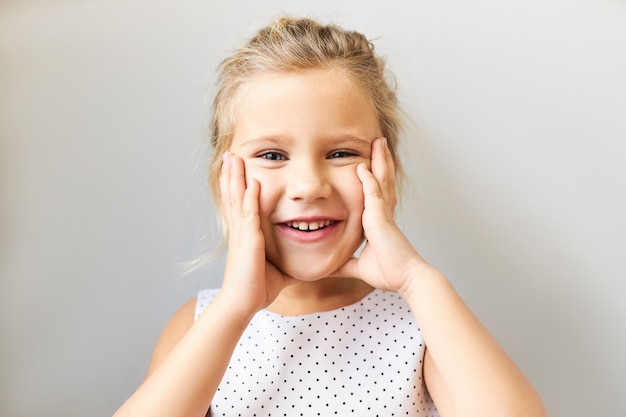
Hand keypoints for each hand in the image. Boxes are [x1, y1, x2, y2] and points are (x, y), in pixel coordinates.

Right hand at [218, 152, 294, 316]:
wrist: (243, 303)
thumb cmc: (258, 287)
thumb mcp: (279, 266)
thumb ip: (291, 257)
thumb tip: (310, 259)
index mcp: (245, 233)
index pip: (239, 202)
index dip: (237, 184)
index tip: (237, 167)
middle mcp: (240, 230)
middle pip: (233, 194)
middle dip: (232, 173)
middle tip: (230, 153)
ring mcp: (242, 234)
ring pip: (236, 199)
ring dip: (235, 178)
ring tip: (233, 158)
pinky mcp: (247, 242)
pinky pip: (248, 216)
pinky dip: (249, 199)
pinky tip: (252, 184)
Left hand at [332, 138, 427, 294]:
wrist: (407, 278)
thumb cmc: (390, 273)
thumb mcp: (359, 267)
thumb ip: (345, 264)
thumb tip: (330, 268)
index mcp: (379, 221)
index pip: (377, 192)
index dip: (374, 177)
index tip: (369, 163)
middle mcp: (383, 213)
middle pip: (382, 180)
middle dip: (380, 161)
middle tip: (378, 143)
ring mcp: (383, 214)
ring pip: (381, 180)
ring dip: (379, 160)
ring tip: (378, 142)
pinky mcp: (380, 218)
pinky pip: (374, 193)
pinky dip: (368, 179)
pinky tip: (362, 166)